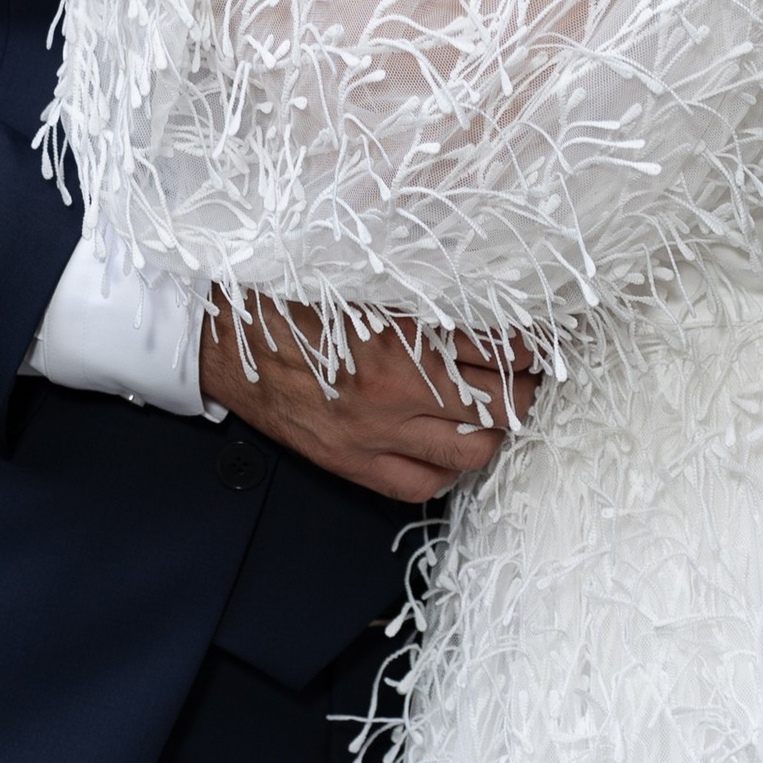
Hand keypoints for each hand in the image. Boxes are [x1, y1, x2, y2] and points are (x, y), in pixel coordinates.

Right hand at [199, 292, 531, 506]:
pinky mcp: (350, 463)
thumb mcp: (368, 278)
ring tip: (492, 408)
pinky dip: (448, 467)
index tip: (538, 338)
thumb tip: (491, 300)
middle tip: (527, 375)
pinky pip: (424, 484)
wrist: (223, 334)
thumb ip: (428, 292)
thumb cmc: (292, 296)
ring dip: (494, 430)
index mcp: (405, 330)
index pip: (506, 347)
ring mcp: (374, 433)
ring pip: (475, 450)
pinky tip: (449, 443)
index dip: (533, 345)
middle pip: (504, 404)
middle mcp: (396, 387)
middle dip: (526, 389)